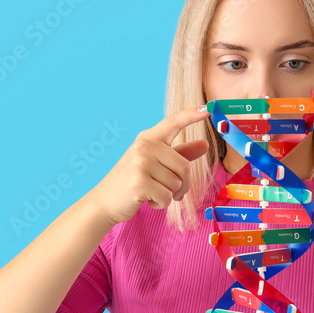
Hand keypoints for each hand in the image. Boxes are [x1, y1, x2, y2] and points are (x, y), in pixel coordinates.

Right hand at [87, 104, 210, 224]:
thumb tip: (205, 144)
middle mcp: (144, 146)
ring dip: (170, 195)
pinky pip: (167, 197)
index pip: (173, 122)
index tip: (209, 108)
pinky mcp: (139, 182)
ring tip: (152, 193)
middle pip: (184, 166)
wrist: (104, 202)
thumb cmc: (132, 182)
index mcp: (148, 139)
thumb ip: (181, 154)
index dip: (192, 115)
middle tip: (172, 193)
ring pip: (177, 184)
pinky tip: (147, 201)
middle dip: (183, 185)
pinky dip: (161, 204)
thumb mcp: (156, 164)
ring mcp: (140, 163)